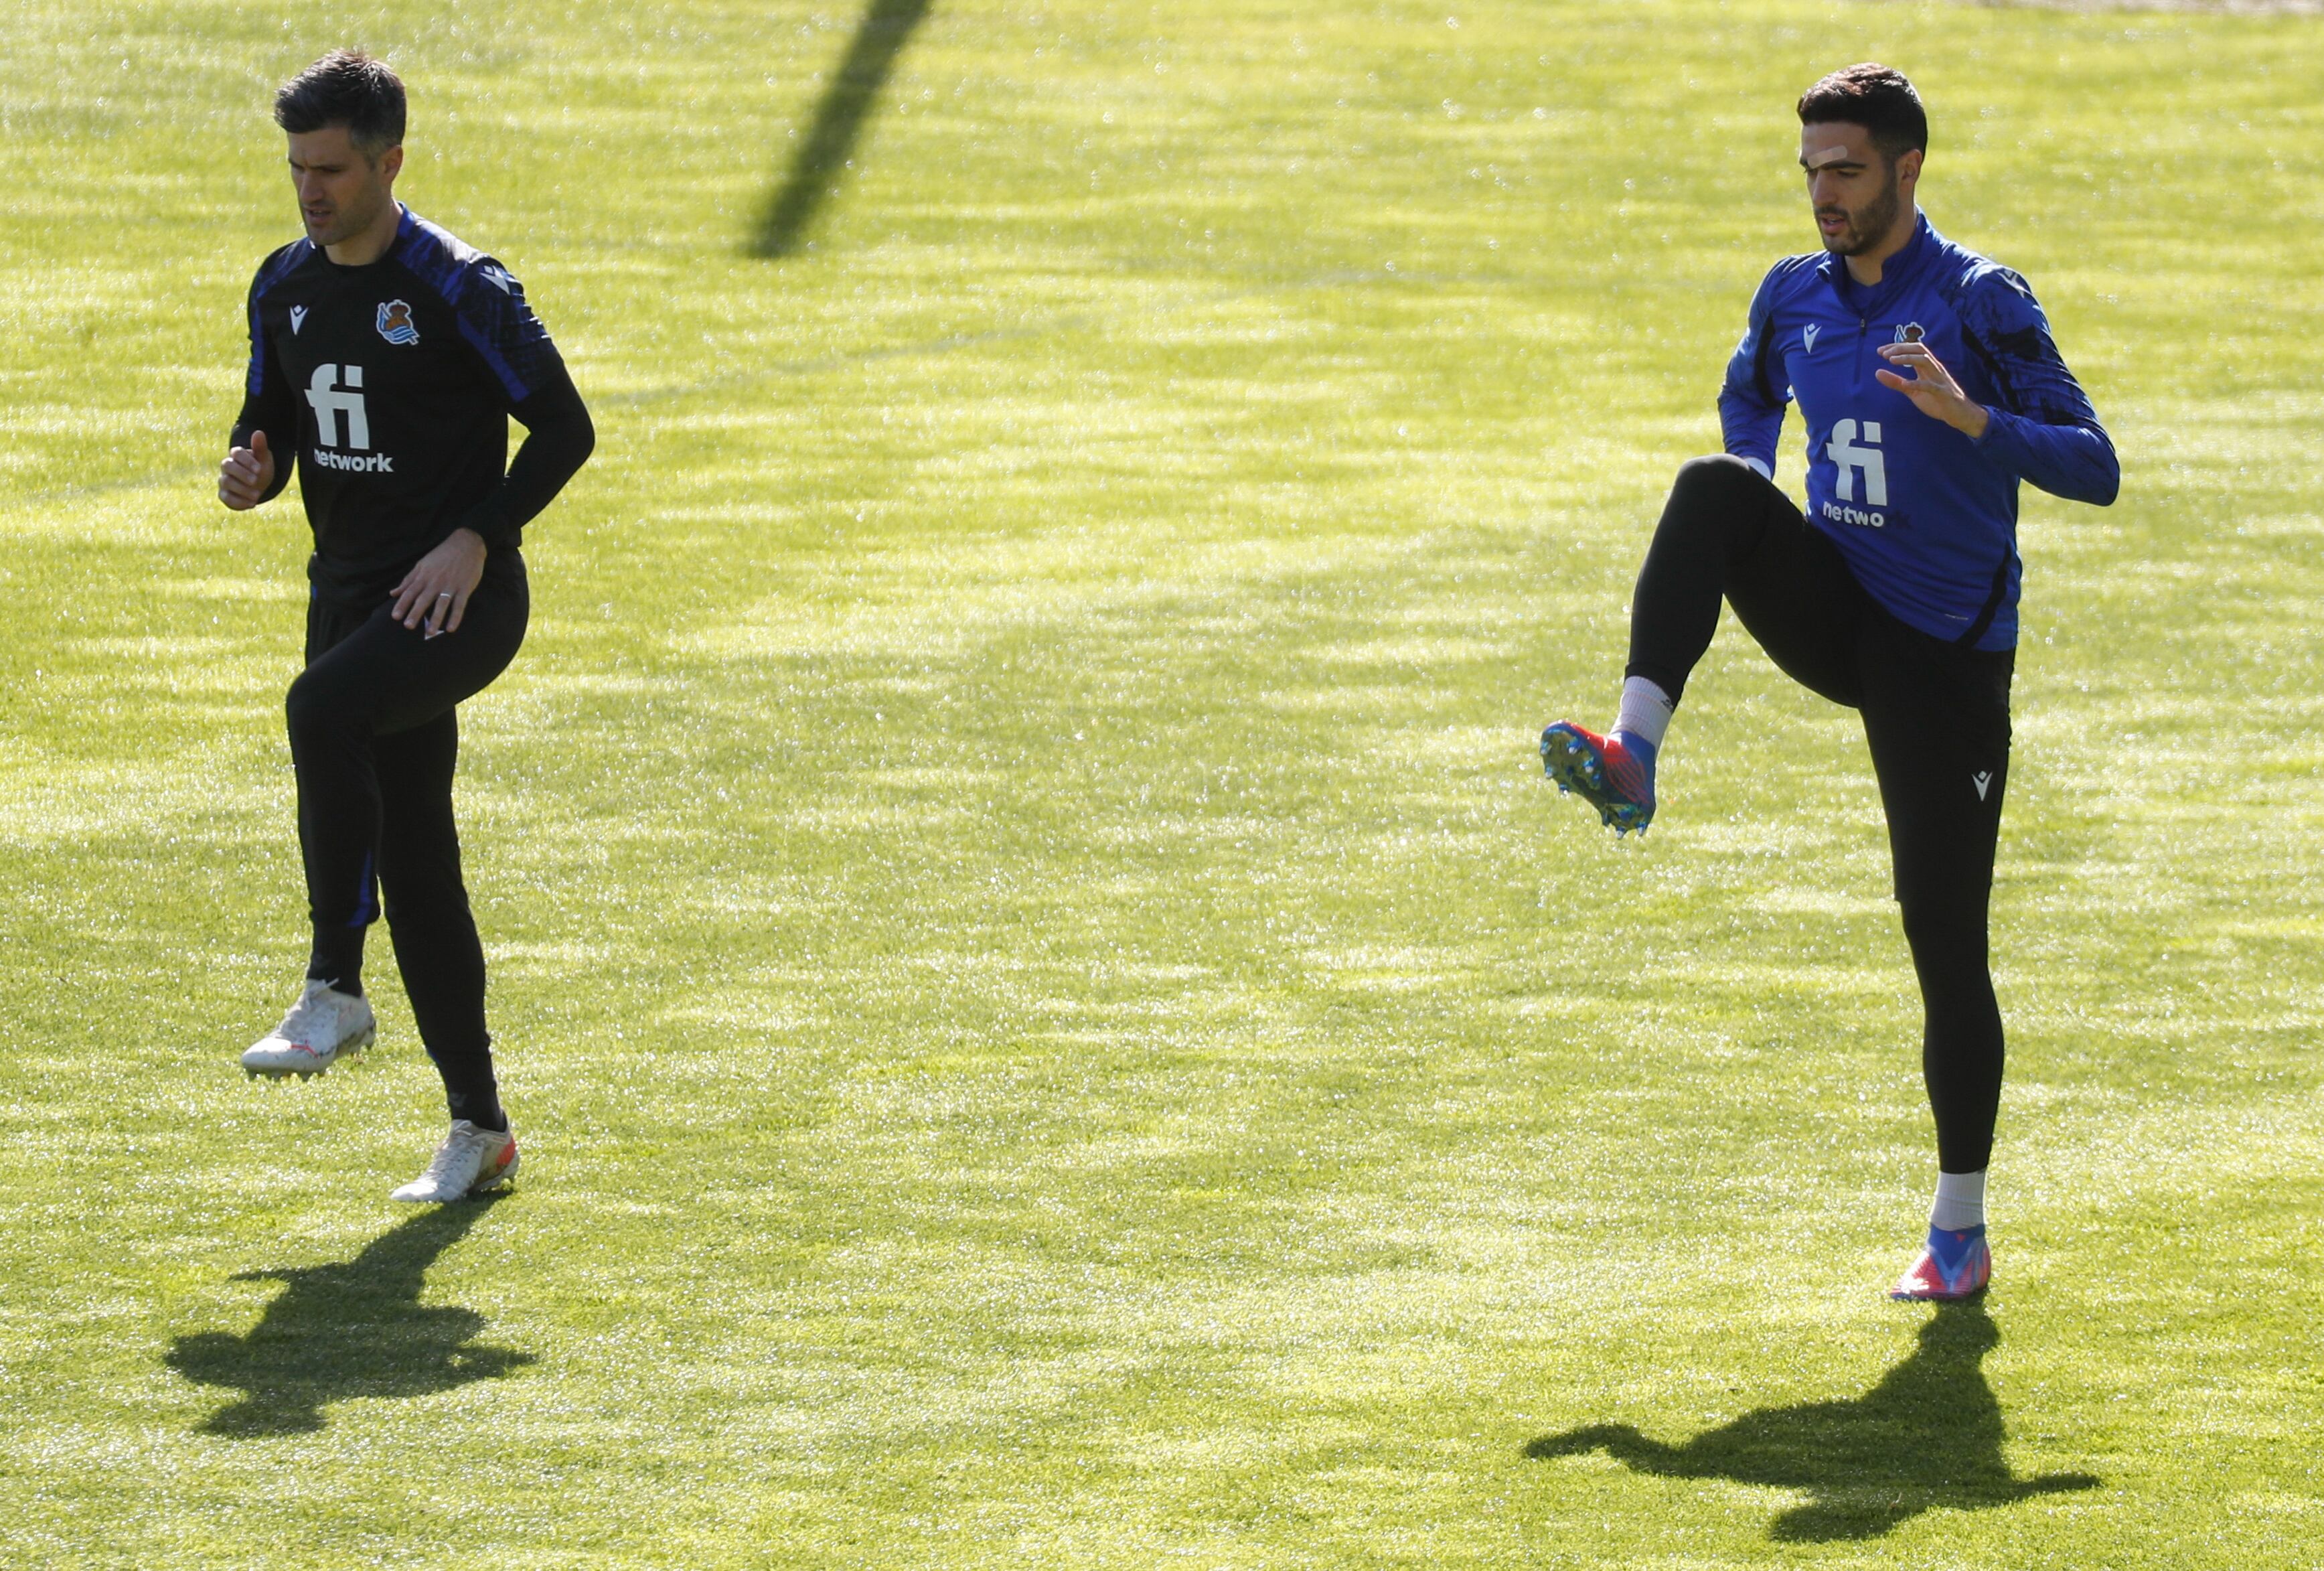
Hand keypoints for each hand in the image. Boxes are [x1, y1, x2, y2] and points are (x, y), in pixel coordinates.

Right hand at [218, 430, 275, 508]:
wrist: (258, 485)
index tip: (259, 469)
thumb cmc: (260, 469)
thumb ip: (260, 448)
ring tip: (257, 495)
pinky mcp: (224, 494)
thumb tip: (259, 432)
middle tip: (256, 481)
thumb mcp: (264, 459)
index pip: (236, 452)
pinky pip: (226, 498)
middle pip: (227, 465)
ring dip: (242, 489)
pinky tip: (252, 504)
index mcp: (236, 455)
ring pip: (226, 482)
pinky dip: (238, 502)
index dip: (246, 460)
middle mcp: (227, 466)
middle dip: (241, 473)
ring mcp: (224, 480)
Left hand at [390, 529, 487, 638]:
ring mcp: (450, 586)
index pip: (410, 592)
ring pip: (441, 604)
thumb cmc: (442, 555)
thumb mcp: (422, 564)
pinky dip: (456, 617)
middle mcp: (435, 582)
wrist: (466, 545)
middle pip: (423, 599)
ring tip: (430, 632)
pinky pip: (460, 605)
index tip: (395, 617)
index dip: (402, 604)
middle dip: (415, 613)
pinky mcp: (464, 589)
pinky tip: (451, 628)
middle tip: (408, 626)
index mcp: (424, 576)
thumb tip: (394, 593)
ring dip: (436, 618)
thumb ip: (408, 580)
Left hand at [1875, 342, 1989, 438]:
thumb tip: (1877, 372)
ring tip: (1891, 360)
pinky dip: (1917, 383)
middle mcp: (1934, 369)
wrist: (1959, 413)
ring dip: (1907, 358)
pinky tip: (1905, 384)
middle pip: (1919, 350)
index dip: (1897, 347)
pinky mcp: (1943, 393)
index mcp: (1927, 367)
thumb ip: (1896, 382)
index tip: (1880, 350)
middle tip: (1883, 353)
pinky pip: (1931, 385)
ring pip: (1925, 361)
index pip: (1913, 349)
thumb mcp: (1912, 391)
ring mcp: (1939, 379)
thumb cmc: (1936, 400)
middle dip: (1901, 348)